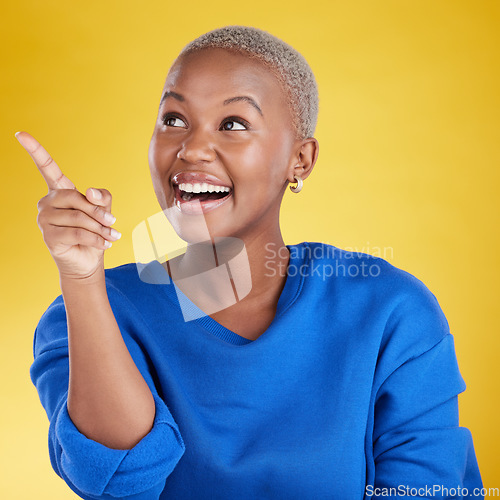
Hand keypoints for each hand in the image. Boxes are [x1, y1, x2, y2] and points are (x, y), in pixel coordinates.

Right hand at [16, 131, 120, 280]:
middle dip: (98, 211)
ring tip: (112, 236)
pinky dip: (96, 239)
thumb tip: (90, 192)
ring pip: (78, 217)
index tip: (20, 133)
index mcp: (59, 191)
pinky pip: (77, 233)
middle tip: (113, 223)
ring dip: (100, 228)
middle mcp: (47, 202)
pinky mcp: (49, 236)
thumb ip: (101, 198)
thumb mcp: (103, 210)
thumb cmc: (95, 232)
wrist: (88, 260)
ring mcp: (44, 219)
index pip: (47, 168)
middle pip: (75, 197)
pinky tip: (106, 244)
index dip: (34, 151)